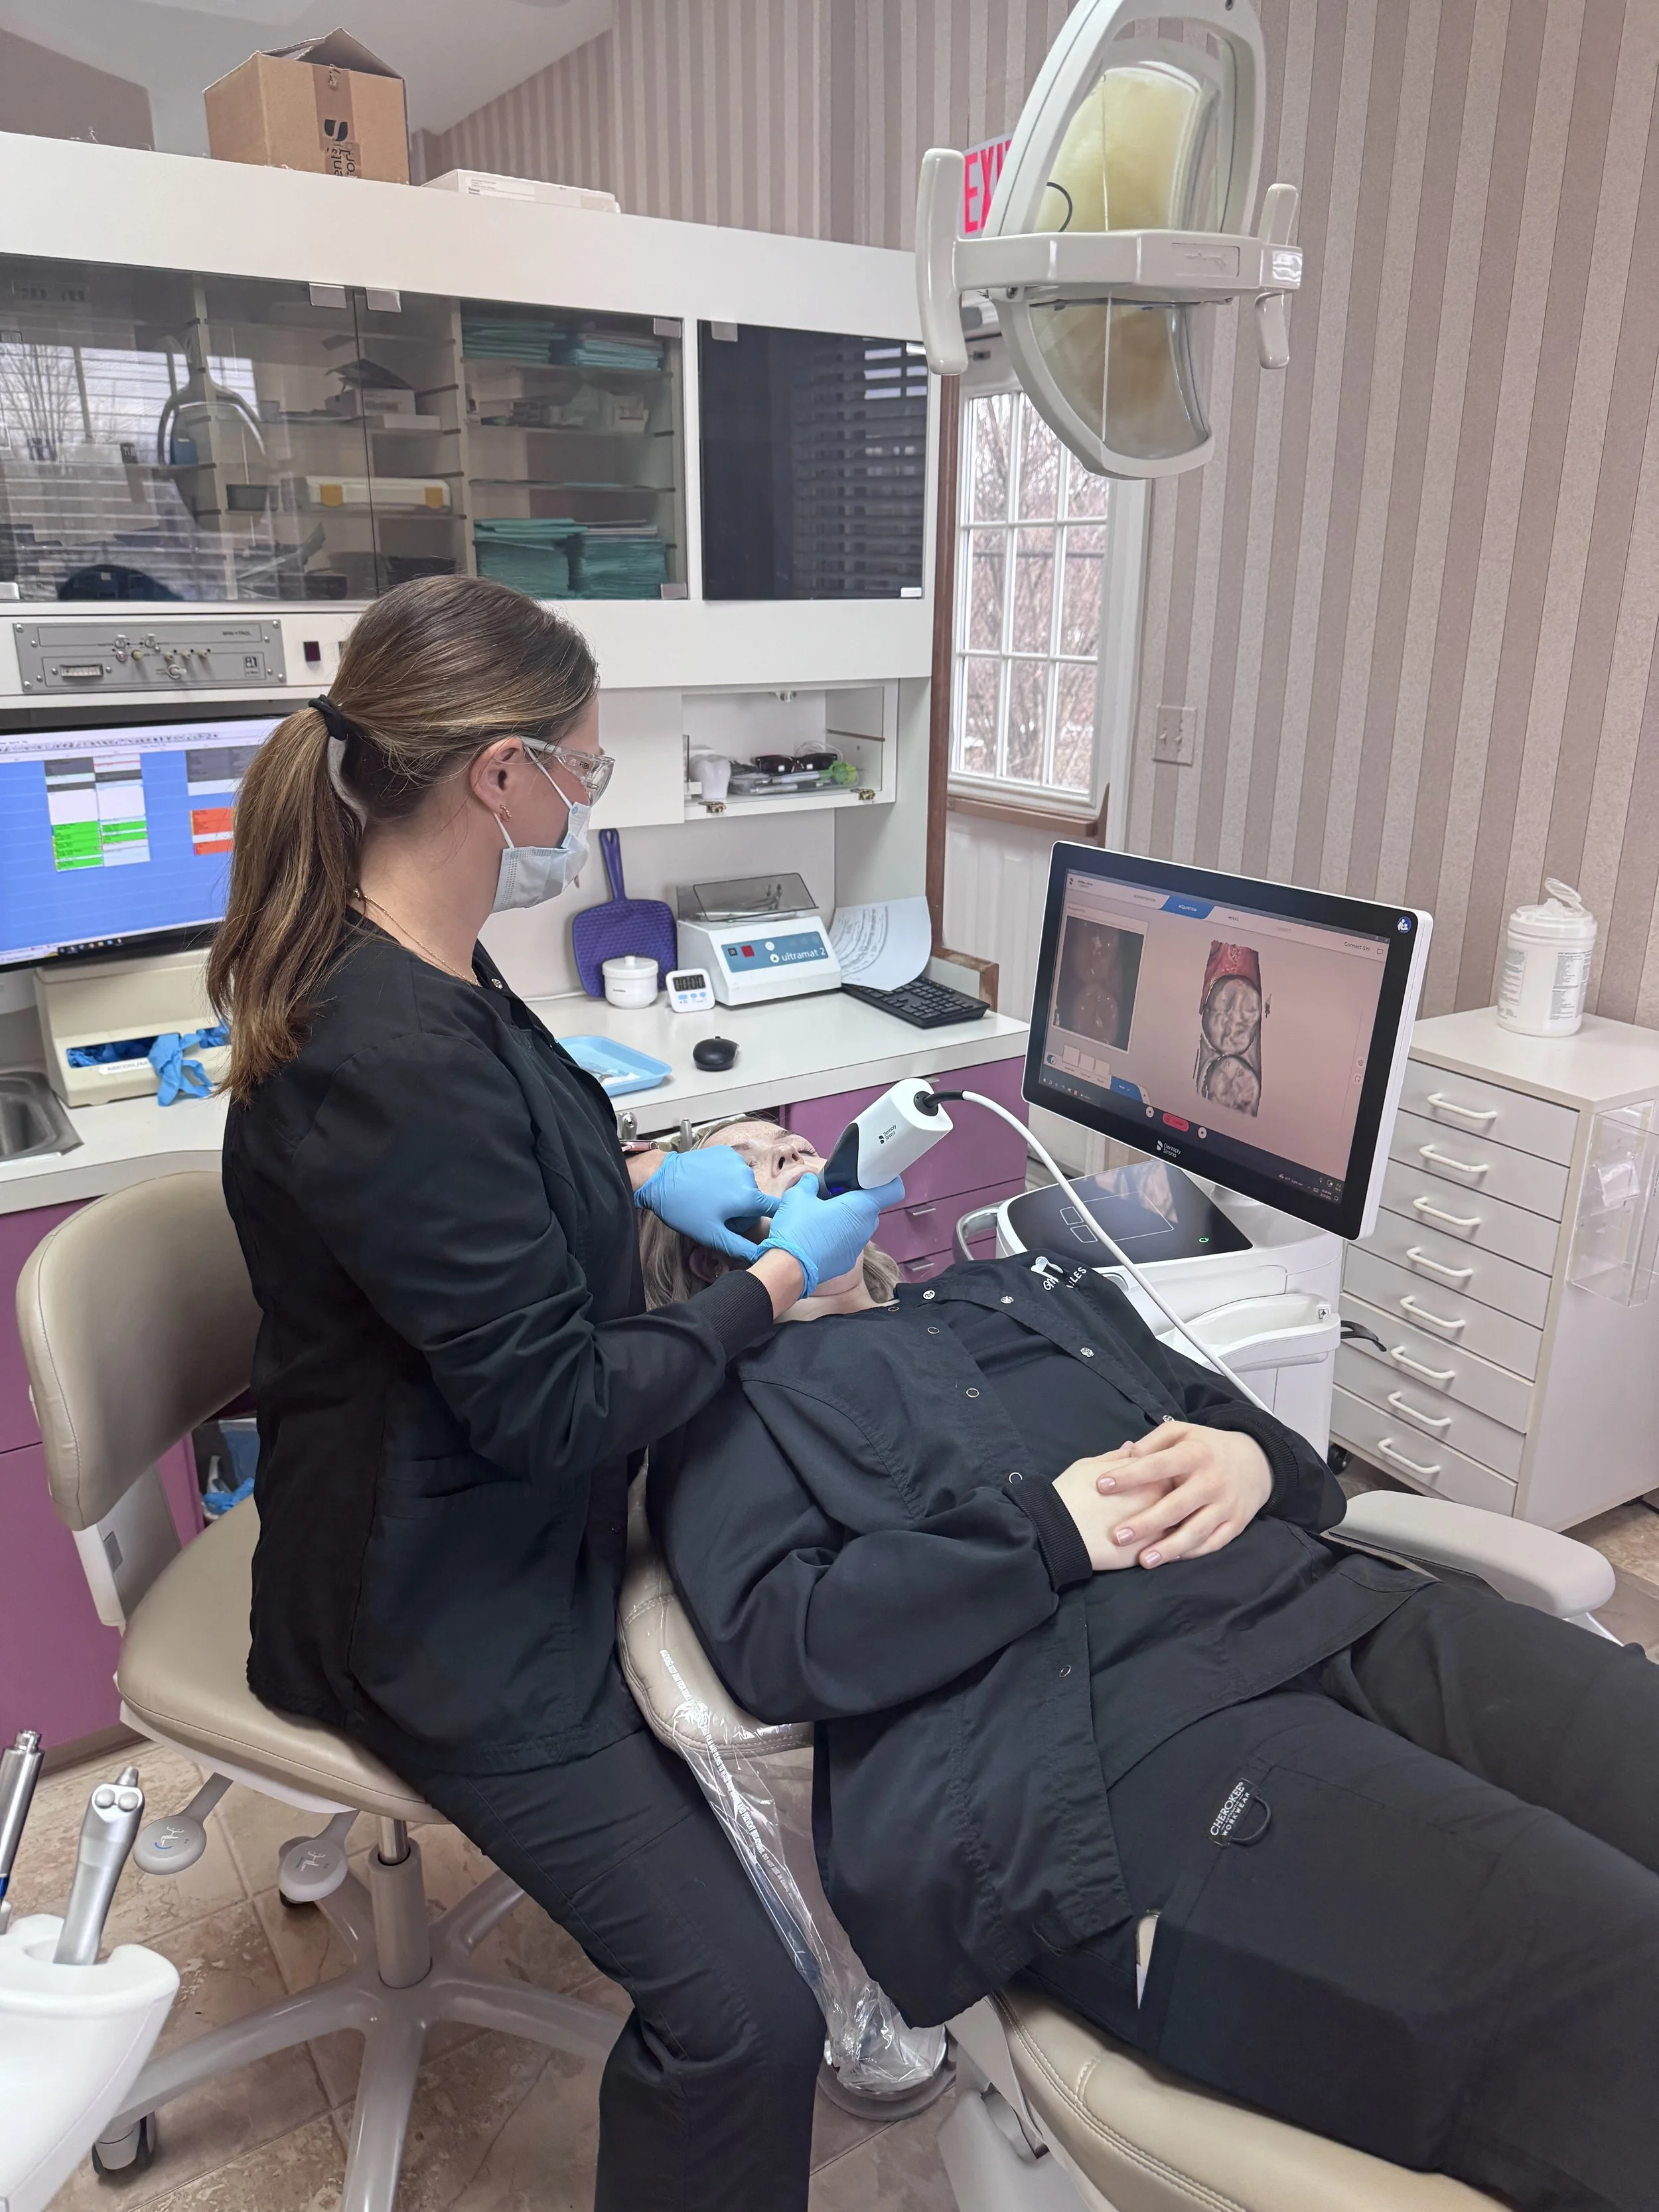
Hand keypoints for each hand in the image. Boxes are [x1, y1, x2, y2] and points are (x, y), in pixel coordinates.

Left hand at [634, 1146, 769, 1259]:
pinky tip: (709, 1183)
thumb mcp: (712, 1234)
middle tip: (721, 1215)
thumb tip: (760, 1256)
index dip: (772, 1219)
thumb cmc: (684, 1209)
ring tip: (712, 1198)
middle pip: (756, 1198)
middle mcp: (747, 1175)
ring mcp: (736, 1161)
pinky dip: (726, 1176)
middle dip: (744, 1208)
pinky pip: (734, 1169)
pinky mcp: (725, 1152)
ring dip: (734, 1192)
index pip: (775, 1209)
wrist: (659, 1179)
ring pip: (744, 1183)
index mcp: (748, 1197)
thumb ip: (740, 1247)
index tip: (762, 1223)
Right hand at [756, 1172, 903, 1296]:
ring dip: (848, 1219)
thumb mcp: (798, 1196)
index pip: (893, 1190)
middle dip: (858, 1200)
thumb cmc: (798, 1227)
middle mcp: (866, 1228)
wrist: (789, 1268)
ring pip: (860, 1226)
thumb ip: (809, 1184)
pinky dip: (839, 1237)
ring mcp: (858, 1248)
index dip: (887, 1180)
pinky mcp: (847, 1262)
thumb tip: (811, 1181)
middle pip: (872, 1208)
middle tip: (837, 1194)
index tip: (873, 1176)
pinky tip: (819, 1237)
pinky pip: (848, 1243)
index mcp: (861, 1207)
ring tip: (825, 1216)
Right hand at [1053, 1456, 1173, 1571]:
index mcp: (1145, 1472)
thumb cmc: (1071, 1493)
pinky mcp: (1154, 1548)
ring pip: (1184, 1521)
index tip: (1165, 1472)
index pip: (1169, 1465)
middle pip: (1183, 1492)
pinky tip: (1171, 1543)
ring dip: (1183, 1520)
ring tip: (1177, 1522)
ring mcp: (1160, 1523)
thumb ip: (1116, 1457)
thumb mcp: (1089, 1465)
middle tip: (1176, 1496)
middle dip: (1182, 1493)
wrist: (1060, 1531)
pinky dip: (1176, 1543)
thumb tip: (1132, 1447)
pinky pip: (1176, 1545)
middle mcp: (1158, 1496)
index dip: (1168, 1469)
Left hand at [1089, 1423, 1272, 1567]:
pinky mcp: (1235, 1524)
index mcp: (1194, 1454)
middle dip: (1145, 1523)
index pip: (1157, 1465)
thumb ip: (1152, 1442)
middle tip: (1116, 1537)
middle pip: (1176, 1506)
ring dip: (1168, 1548)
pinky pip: (1212, 1543)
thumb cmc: (1205, 1447)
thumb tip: (1125, 1457)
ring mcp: (1225, 1505)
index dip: (1129, 1476)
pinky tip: (1169, 1559)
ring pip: (1195, 1531)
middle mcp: (1211, 1481)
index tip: (1101, 1486)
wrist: (1256, 1461)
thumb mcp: (1182, 1432)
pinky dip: (1191, 1553)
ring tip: (1142, 1561)